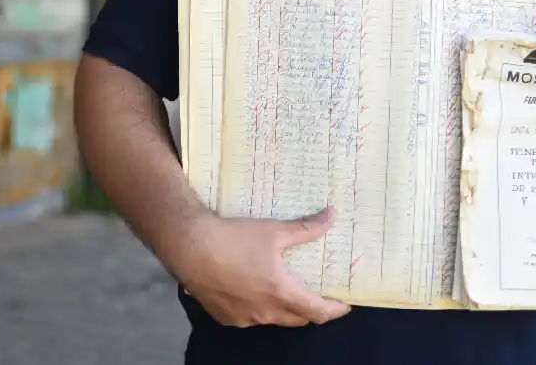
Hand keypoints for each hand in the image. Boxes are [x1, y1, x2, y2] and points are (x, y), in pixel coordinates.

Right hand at [170, 206, 352, 328]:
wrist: (190, 247)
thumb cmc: (234, 238)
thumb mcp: (273, 231)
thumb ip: (306, 228)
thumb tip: (332, 216)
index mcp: (281, 293)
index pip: (318, 312)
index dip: (335, 310)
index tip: (345, 304)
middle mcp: (266, 313)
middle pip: (298, 319)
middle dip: (310, 309)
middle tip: (315, 293)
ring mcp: (244, 319)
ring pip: (272, 319)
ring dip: (282, 308)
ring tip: (281, 289)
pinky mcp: (225, 317)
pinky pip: (249, 317)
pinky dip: (257, 307)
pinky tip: (249, 289)